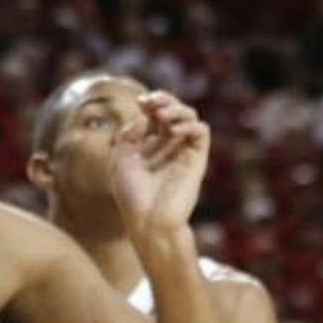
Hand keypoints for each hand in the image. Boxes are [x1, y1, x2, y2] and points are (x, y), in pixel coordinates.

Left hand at [108, 91, 211, 241]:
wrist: (148, 222)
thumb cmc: (132, 196)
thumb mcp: (120, 160)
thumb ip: (129, 134)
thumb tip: (146, 116)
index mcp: (150, 144)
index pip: (155, 113)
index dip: (151, 102)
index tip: (140, 101)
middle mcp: (169, 144)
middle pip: (173, 110)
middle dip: (164, 100)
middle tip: (152, 101)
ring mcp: (183, 150)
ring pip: (190, 116)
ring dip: (177, 109)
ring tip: (162, 114)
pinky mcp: (197, 158)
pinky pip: (201, 132)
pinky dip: (189, 125)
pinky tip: (173, 131)